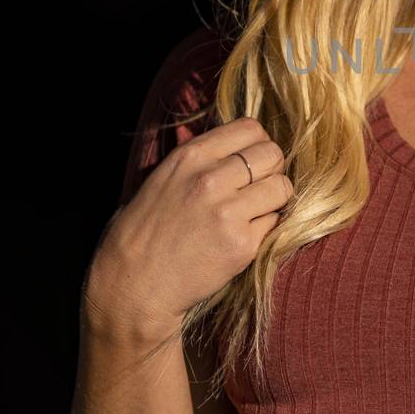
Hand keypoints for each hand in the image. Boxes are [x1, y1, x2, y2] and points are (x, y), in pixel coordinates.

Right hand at [87, 117, 293, 332]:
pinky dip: (265, 228)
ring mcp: (228, 212)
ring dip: (274, 198)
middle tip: (257, 188)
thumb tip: (240, 144)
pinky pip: (275, 222)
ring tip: (253, 211)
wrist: (133, 285)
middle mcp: (210, 179)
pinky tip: (241, 236)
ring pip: (282, 187)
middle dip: (271, 169)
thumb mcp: (163, 179)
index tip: (250, 162)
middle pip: (272, 154)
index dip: (257, 144)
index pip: (250, 128)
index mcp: (190, 157)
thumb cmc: (144, 232)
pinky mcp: (242, 244)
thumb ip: (201, 159)